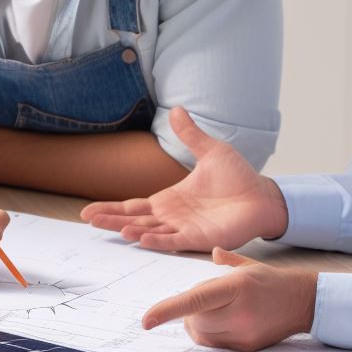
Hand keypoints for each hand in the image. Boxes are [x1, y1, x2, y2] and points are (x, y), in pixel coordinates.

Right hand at [81, 106, 288, 252]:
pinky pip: (174, 241)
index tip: (88, 211)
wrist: (263, 195)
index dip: (112, 207)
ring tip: (116, 227)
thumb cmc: (239, 177)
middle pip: (135, 220)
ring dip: (133, 230)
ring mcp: (184, 229)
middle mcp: (172, 217)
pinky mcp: (199, 238)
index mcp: (170, 199)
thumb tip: (176, 109)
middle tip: (87, 219)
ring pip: (150, 232)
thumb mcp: (210, 151)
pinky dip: (158, 241)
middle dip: (111, 220)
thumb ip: (190, 135)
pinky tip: (142, 237)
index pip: (133, 206)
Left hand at [142, 248, 316, 351]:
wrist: (304, 302)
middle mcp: (239, 312)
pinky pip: (215, 346)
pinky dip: (212, 335)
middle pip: (194, 321)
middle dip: (188, 314)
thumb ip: (226, 260)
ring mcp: (243, 333)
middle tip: (201, 304)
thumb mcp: (248, 264)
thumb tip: (213, 251)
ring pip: (202, 336)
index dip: (168, 310)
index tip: (146, 321)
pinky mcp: (246, 348)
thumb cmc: (272, 281)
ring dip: (198, 325)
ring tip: (216, 312)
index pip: (195, 300)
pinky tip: (225, 323)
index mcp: (236, 286)